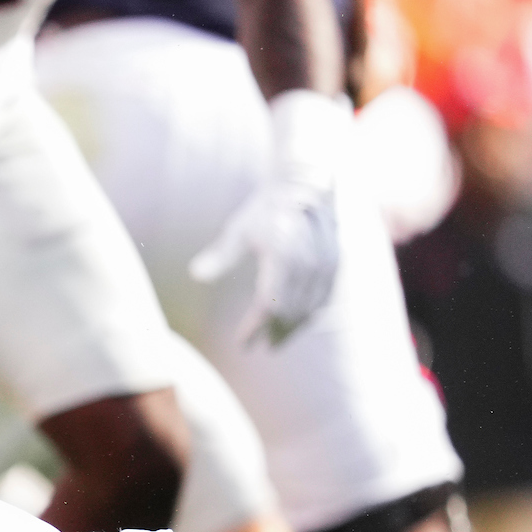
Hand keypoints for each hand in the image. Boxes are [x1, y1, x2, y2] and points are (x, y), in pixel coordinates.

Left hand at [189, 178, 338, 345]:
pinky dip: (308, 313)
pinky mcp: (336, 263)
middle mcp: (307, 263)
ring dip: (293, 327)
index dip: (254, 328)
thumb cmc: (265, 209)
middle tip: (259, 346)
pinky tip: (295, 322)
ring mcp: (326, 264)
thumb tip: (195, 273)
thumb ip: (221, 255)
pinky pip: (323, 298)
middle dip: (274, 332)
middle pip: (289, 312)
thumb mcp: (239, 230)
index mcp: (282, 256)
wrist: (305, 185)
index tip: (243, 343)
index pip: (267, 305)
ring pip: (309, 308)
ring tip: (276, 339)